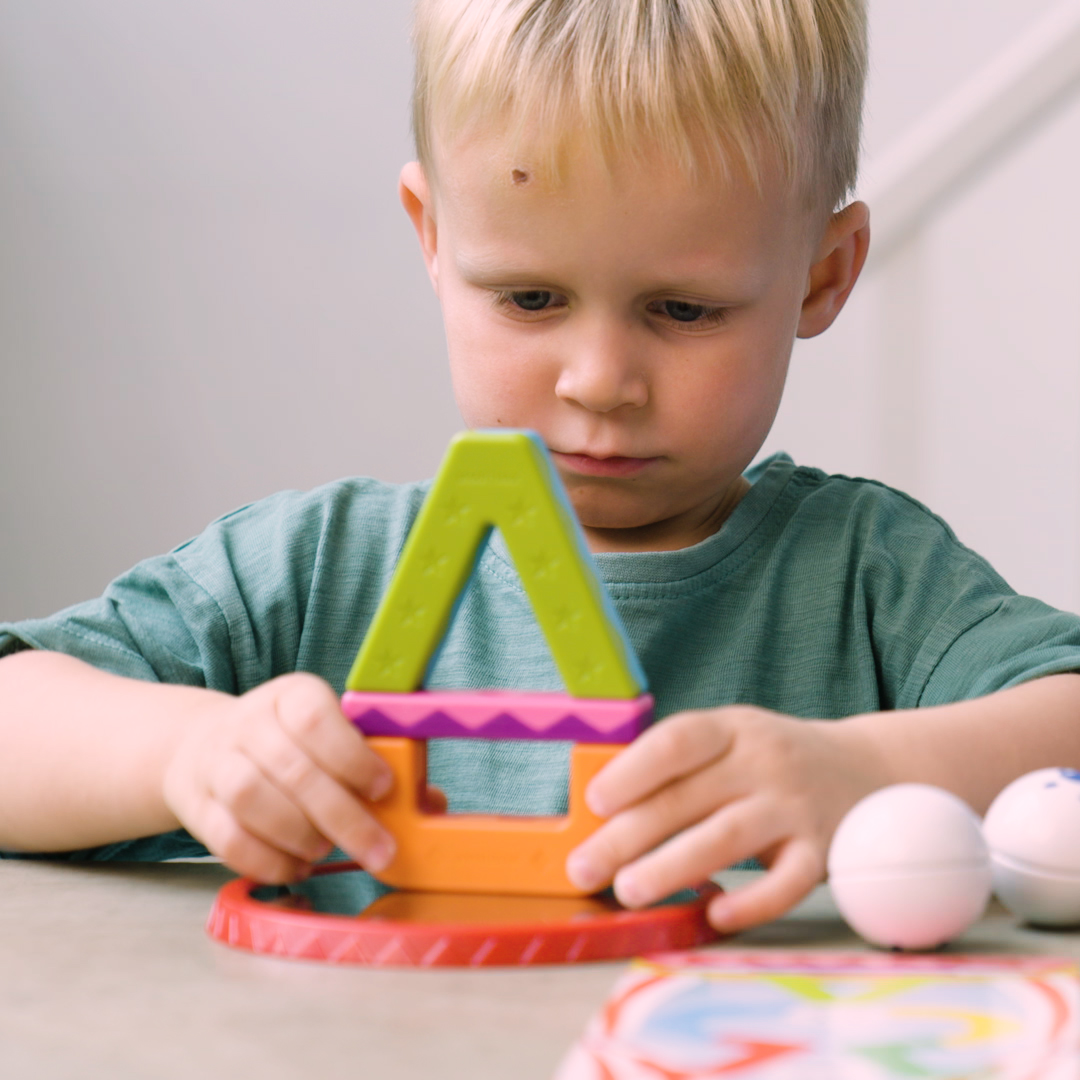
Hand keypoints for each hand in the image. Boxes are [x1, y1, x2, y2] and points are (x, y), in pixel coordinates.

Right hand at [162, 673, 440, 882]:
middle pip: (293, 769)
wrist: (203, 747)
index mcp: (291, 695)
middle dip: (343, 817)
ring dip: (298, 834)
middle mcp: (249, 722)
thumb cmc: (290, 745)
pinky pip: (227, 839)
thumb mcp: (330, 735)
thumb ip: (375, 764)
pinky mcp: (196, 805)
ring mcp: (216, 762)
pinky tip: (295, 867)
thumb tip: (431, 803)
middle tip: (378, 850)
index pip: (316, 720)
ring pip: (253, 799)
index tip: (383, 789)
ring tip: (325, 850)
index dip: (352, 757)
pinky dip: (267, 861)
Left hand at [565, 706, 891, 931]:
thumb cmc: (771, 762)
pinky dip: (751, 903)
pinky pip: (787, 883)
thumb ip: (679, 769)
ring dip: (672, 866)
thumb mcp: (731, 742)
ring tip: (629, 892)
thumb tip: (601, 813)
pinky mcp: (823, 852)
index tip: (594, 802)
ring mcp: (795, 807)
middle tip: (584, 869)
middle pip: (688, 798)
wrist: (868, 770)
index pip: (678, 741)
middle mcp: (763, 762)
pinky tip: (714, 915)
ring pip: (727, 838)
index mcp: (732, 729)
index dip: (633, 770)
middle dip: (628, 835)